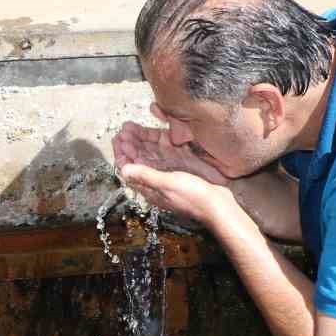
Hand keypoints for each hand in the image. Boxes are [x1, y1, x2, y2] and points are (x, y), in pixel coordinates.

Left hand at [111, 122, 236, 227]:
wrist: (218, 205)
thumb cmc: (194, 197)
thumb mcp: (168, 183)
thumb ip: (147, 176)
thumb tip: (123, 170)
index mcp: (149, 189)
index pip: (129, 171)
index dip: (122, 155)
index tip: (117, 139)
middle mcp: (155, 184)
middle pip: (137, 164)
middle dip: (129, 147)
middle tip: (123, 131)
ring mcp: (167, 179)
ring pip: (149, 160)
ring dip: (140, 145)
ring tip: (133, 130)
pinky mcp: (178, 174)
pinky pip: (162, 159)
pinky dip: (156, 148)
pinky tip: (155, 138)